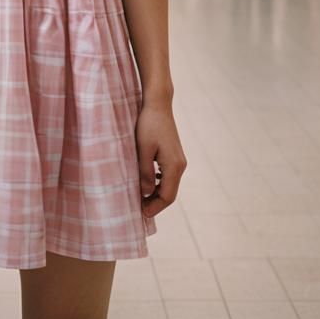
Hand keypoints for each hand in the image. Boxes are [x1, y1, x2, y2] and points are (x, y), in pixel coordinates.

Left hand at [136, 97, 185, 217]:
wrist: (158, 104)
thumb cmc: (148, 125)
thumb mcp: (143, 150)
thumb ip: (145, 173)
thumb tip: (145, 193)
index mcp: (174, 166)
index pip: (167, 196)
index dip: (154, 207)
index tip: (141, 214)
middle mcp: (180, 165)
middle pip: (170, 193)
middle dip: (155, 203)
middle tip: (139, 210)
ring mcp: (179, 160)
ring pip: (169, 184)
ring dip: (156, 194)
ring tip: (140, 198)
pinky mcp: (174, 154)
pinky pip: (168, 175)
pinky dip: (158, 183)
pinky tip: (146, 183)